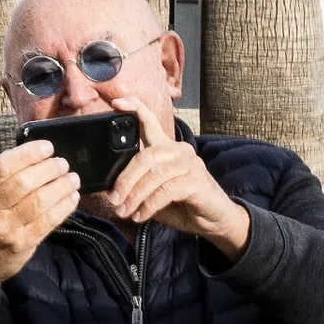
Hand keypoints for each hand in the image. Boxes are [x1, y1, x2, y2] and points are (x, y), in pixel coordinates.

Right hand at [0, 140, 79, 321]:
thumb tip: (35, 158)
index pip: (4, 166)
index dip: (29, 153)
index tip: (47, 147)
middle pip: (25, 182)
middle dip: (49, 169)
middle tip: (62, 164)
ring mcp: (5, 228)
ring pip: (40, 200)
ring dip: (61, 186)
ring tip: (72, 179)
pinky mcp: (21, 245)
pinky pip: (48, 221)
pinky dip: (64, 207)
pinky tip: (71, 198)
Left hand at [103, 98, 250, 258]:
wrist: (212, 220)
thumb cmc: (181, 204)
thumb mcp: (153, 193)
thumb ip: (137, 185)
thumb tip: (111, 191)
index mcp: (166, 148)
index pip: (149, 121)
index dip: (134, 108)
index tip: (116, 103)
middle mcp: (178, 150)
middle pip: (146, 155)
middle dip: (125, 179)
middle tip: (113, 199)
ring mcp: (190, 164)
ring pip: (155, 174)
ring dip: (136, 195)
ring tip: (124, 211)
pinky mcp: (196, 180)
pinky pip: (167, 190)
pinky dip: (150, 205)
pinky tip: (141, 215)